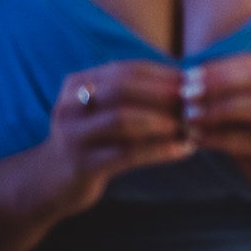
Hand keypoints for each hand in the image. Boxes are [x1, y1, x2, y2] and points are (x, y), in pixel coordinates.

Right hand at [44, 62, 192, 213]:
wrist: (51, 181)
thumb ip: (137, 95)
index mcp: (78, 84)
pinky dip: (160, 150)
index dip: (165, 75)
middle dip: (165, 94)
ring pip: (122, 119)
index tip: (198, 82)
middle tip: (198, 103)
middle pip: (123, 88)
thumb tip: (192, 81)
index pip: (128, 69)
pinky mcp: (82, 164)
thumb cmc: (95, 141)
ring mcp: (72, 135)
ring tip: (193, 127)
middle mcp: (70, 105)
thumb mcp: (107, 111)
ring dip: (163, 121)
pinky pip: (126, 154)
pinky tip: (185, 150)